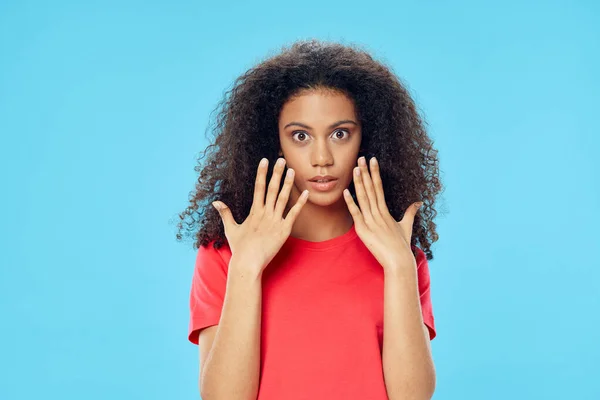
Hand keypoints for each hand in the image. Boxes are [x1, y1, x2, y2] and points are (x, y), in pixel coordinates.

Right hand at [212, 157, 308, 273]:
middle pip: (272, 188)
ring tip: (293, 170)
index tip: (264, 160)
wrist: (248, 263)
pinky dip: (300, 203)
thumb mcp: (231, 229)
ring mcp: (276, 221)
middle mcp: (265, 213)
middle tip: (281, 159)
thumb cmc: (240, 248)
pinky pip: (294, 214)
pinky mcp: (284, 230)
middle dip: (277, 173)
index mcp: (254, 211)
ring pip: (283, 198)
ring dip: (288, 183)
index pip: (258, 187)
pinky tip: (305, 193)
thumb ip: (225, 213)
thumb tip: (216, 201)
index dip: (262, 173)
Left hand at [343, 156, 422, 270]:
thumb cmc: (402, 246)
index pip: (379, 187)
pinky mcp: (364, 230)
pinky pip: (356, 214)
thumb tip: (418, 203)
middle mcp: (378, 213)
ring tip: (355, 168)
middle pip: (370, 189)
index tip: (373, 160)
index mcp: (386, 211)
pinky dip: (350, 202)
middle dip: (366, 173)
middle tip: (361, 157)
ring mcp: (370, 221)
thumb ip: (410, 213)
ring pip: (363, 198)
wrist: (399, 261)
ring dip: (359, 183)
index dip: (375, 173)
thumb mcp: (406, 226)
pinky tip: (346, 191)